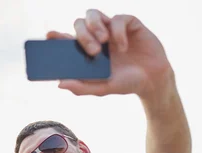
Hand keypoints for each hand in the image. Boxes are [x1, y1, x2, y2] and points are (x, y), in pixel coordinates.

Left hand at [48, 9, 173, 99]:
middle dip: (82, 35)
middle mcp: (97, 37)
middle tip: (92, 51)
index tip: (49, 36)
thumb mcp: (103, 88)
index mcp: (88, 51)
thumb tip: (59, 84)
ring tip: (103, 42)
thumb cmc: (126, 83)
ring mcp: (112, 28)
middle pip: (79, 24)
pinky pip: (118, 18)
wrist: (152, 81)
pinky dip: (118, 32)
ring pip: (93, 14)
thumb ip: (82, 87)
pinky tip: (124, 47)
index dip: (56, 36)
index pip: (67, 39)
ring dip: (94, 27)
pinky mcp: (129, 23)